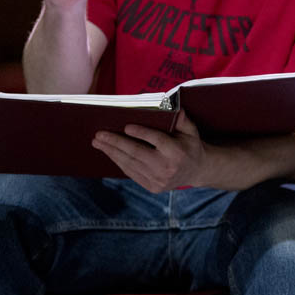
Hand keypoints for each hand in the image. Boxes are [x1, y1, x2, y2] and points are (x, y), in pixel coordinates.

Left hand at [92, 110, 207, 192]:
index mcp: (177, 152)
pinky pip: (131, 173)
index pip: (157, 141)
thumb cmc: (190, 145)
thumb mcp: (191, 131)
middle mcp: (167, 167)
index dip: (142, 133)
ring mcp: (158, 179)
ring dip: (112, 152)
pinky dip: (119, 162)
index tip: (126, 126)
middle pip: (137, 153)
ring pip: (130, 164)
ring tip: (98, 143)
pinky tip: (110, 153)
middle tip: (99, 134)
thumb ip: (183, 120)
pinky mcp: (152, 187)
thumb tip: (175, 108)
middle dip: (116, 143)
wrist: (197, 171)